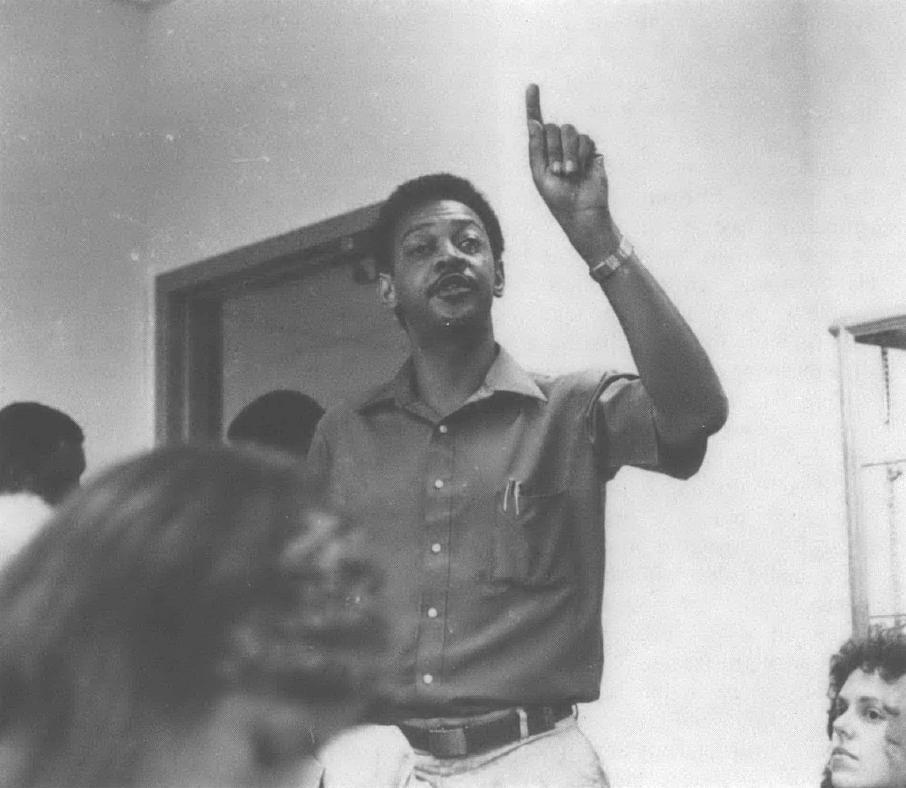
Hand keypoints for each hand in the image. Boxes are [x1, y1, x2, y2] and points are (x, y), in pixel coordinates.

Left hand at [525, 84, 612, 236]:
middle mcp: (557, 145)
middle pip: (553, 128)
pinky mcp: (591, 150)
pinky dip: (581, 154)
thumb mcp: (539, 174)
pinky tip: (581, 169)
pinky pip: (585, 139)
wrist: (581, 210)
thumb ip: (536, 148)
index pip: (537, 124)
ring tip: (569, 173)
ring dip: (567, 153)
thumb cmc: (557, 197)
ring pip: (569, 130)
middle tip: (557, 171)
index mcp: (542, 151)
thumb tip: (534, 122)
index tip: (532, 86)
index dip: (533, 105)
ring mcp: (574, 147)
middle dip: (553, 149)